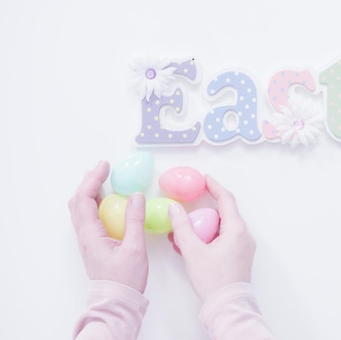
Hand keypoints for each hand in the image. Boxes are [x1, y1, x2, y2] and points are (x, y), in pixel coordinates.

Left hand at [68, 161, 148, 292]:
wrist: (117, 301)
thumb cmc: (126, 279)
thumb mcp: (134, 248)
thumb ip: (134, 220)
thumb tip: (136, 196)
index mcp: (91, 234)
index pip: (86, 199)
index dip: (94, 179)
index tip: (105, 166)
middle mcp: (85, 235)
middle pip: (78, 201)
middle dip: (89, 181)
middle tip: (102, 168)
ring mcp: (88, 240)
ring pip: (81, 209)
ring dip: (89, 191)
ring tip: (101, 179)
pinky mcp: (94, 244)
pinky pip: (89, 217)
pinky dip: (94, 203)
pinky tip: (106, 201)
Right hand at [168, 175, 255, 302]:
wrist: (227, 306)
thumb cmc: (214, 281)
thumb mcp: (193, 251)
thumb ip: (182, 227)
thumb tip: (175, 209)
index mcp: (237, 230)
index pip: (226, 199)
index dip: (214, 186)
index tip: (204, 178)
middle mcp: (244, 236)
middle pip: (224, 214)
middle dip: (204, 209)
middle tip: (189, 204)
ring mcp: (243, 247)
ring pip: (221, 228)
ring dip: (203, 226)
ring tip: (183, 229)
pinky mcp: (238, 257)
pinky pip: (222, 240)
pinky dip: (207, 238)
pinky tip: (189, 244)